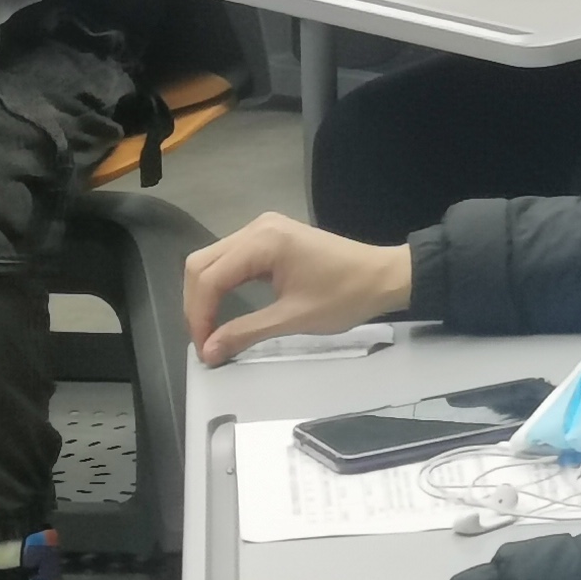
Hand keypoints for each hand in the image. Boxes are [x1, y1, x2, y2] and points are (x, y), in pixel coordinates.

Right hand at [185, 213, 413, 364]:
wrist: (384, 276)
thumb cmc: (345, 295)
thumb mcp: (293, 319)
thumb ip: (245, 332)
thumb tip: (209, 352)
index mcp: (263, 241)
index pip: (209, 277)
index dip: (199, 316)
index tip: (204, 349)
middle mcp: (258, 227)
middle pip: (202, 263)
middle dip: (196, 304)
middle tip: (205, 341)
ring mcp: (264, 228)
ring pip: (213, 259)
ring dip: (205, 294)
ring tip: (211, 330)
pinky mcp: (271, 237)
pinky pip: (232, 258)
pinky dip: (222, 283)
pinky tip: (223, 308)